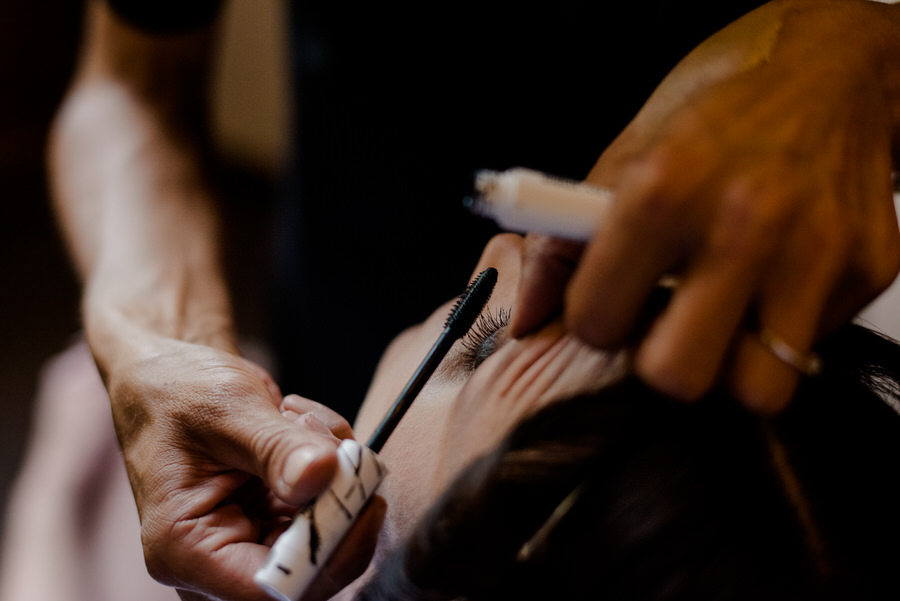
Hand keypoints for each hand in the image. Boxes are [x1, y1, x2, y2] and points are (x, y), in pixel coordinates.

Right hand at [106, 339, 382, 600]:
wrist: (171, 373)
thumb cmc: (179, 391)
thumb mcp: (228, 409)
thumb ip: (277, 448)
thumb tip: (323, 477)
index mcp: (186, 549)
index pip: (269, 590)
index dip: (326, 559)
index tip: (364, 504)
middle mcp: (218, 558)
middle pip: (309, 567)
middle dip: (339, 504)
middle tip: (339, 445)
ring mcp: (252, 539)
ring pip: (329, 532)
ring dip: (336, 473)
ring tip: (297, 418)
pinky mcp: (277, 517)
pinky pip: (328, 505)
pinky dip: (333, 462)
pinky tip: (299, 423)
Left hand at [513, 0, 899, 412]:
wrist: (834, 69)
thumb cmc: (718, 111)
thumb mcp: (625, 155)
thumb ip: (564, 242)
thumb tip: (527, 318)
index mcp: (665, 187)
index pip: (597, 321)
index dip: (593, 321)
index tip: (607, 306)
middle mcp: (745, 222)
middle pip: (678, 376)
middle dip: (660, 364)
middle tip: (664, 328)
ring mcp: (817, 249)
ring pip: (759, 390)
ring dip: (730, 367)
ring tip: (721, 320)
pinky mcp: (871, 267)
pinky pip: (810, 351)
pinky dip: (783, 332)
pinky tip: (773, 286)